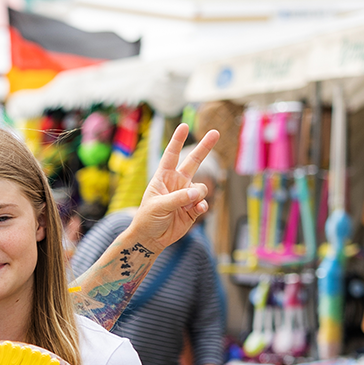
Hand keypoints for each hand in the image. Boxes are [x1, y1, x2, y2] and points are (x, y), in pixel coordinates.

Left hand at [128, 124, 219, 253]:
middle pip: (193, 162)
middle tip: (215, 132)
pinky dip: (202, 206)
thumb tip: (197, 193)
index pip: (171, 155)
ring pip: (201, 188)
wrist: (151, 238)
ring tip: (188, 206)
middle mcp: (177, 183)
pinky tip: (195, 212)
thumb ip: (178, 198)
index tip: (184, 126)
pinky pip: (203, 203)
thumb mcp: (158, 206)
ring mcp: (186, 195)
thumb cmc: (148, 219)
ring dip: (198, 195)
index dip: (177, 141)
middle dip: (204, 147)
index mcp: (163, 177)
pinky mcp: (193, 209)